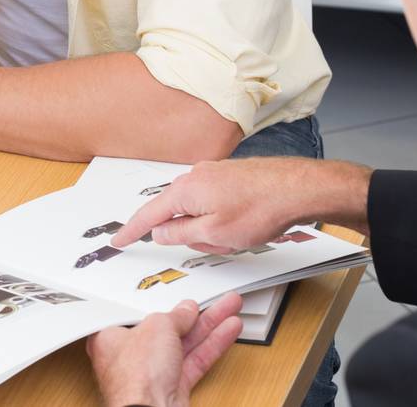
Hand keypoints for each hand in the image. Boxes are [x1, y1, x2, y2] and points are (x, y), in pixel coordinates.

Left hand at [87, 293, 243, 406]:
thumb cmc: (136, 376)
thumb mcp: (157, 327)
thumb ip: (175, 316)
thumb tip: (186, 310)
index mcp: (111, 338)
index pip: (136, 313)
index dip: (158, 302)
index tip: (177, 294)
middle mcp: (131, 357)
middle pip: (166, 328)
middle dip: (193, 313)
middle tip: (212, 298)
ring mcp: (153, 374)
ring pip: (185, 344)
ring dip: (209, 326)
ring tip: (230, 307)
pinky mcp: (172, 388)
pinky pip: (194, 361)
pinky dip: (211, 345)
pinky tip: (227, 331)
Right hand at [111, 158, 372, 252]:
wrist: (297, 187)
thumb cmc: (260, 209)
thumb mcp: (215, 233)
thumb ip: (182, 234)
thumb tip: (161, 233)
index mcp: (186, 190)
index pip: (149, 214)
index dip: (132, 231)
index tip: (118, 240)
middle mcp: (196, 176)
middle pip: (177, 212)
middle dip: (189, 233)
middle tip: (216, 243)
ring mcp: (214, 173)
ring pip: (199, 209)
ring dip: (211, 228)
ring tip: (238, 235)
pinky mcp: (230, 176)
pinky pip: (214, 202)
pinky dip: (222, 217)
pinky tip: (243, 224)